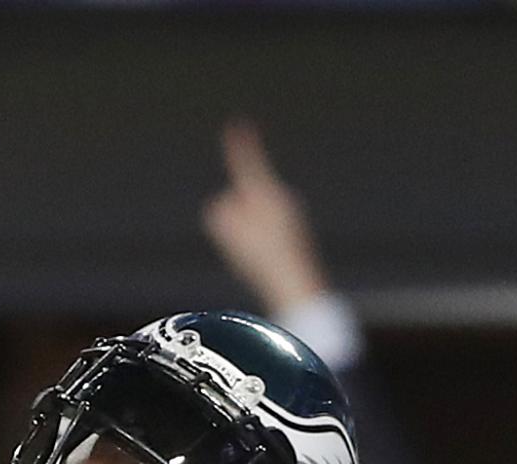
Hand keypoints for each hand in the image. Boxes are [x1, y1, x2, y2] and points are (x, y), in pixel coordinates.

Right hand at [204, 121, 329, 312]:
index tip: (238, 125)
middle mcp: (283, 200)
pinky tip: (267, 264)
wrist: (295, 285)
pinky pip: (263, 236)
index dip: (239, 146)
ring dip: (247, 234)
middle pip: (243, 199)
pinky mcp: (293, 237)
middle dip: (236, 214)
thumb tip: (226, 209)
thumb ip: (220, 211)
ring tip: (257, 258)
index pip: (249, 164)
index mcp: (269, 193)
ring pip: (252, 220)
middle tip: (246, 245)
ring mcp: (290, 218)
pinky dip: (258, 247)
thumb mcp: (228, 229)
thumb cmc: (262, 256)